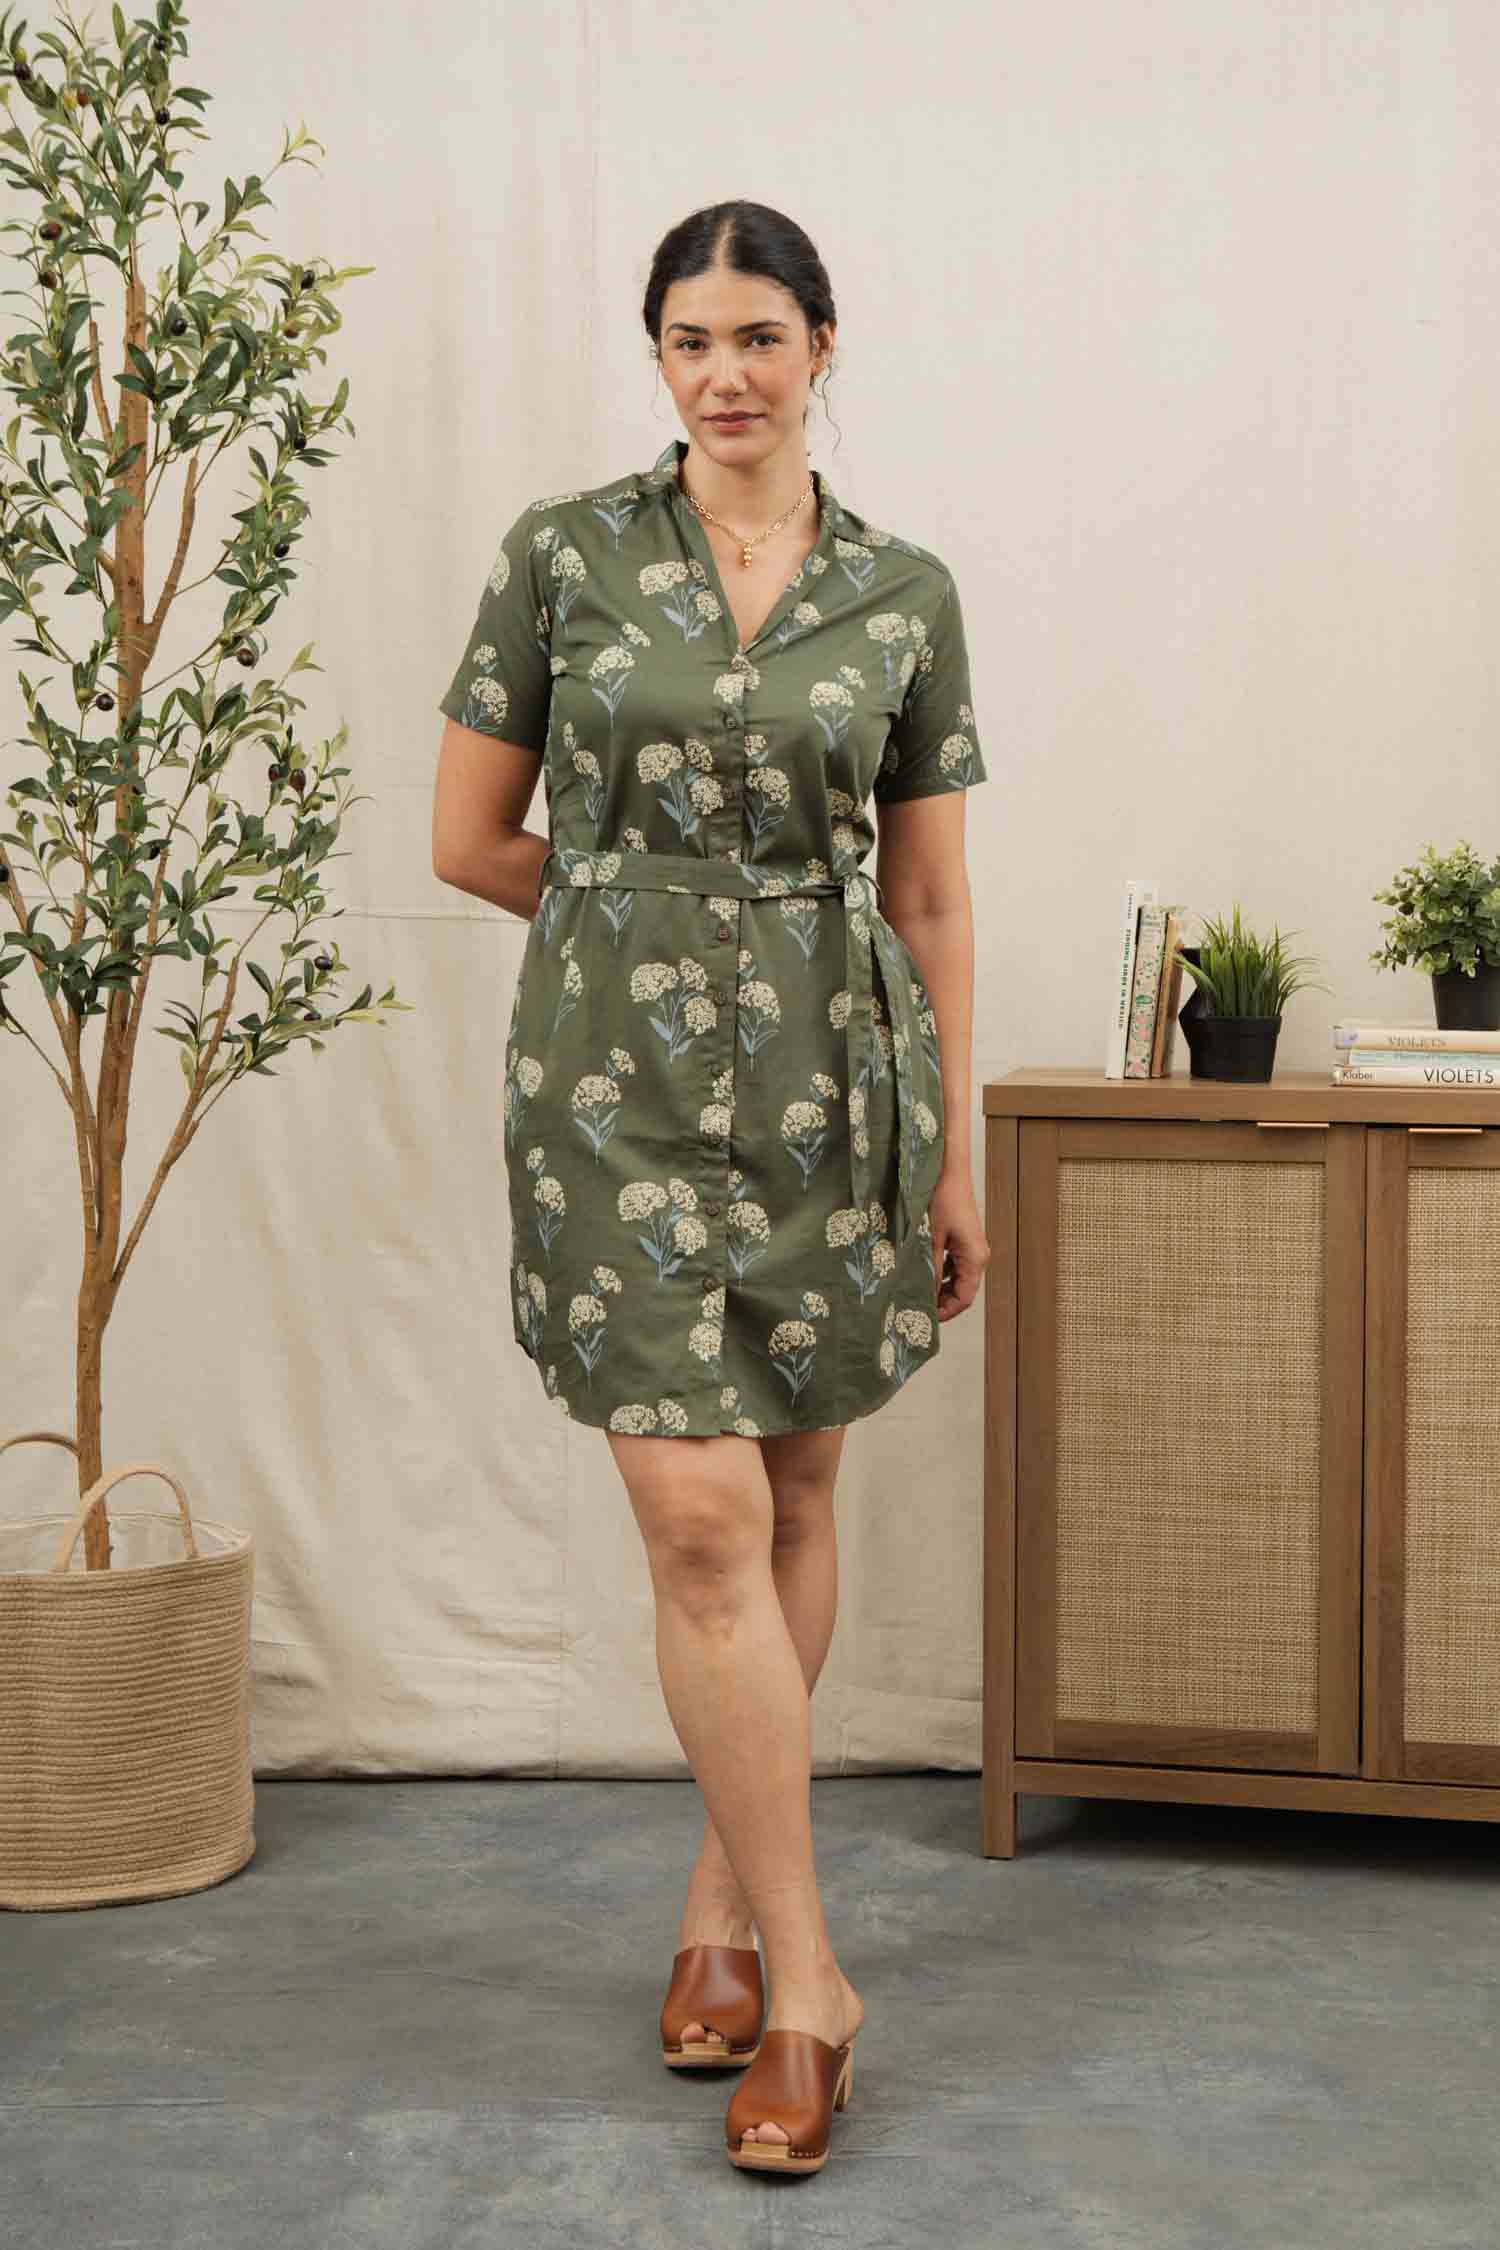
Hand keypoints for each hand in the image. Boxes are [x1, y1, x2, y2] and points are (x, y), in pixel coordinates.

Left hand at [929, 1168, 989, 1321]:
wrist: (947, 1170)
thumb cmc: (942, 1198)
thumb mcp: (931, 1236)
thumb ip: (929, 1267)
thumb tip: (922, 1293)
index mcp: (974, 1257)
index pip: (965, 1297)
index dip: (947, 1312)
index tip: (927, 1319)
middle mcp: (977, 1255)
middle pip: (963, 1290)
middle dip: (942, 1302)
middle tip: (917, 1308)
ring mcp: (971, 1247)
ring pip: (957, 1279)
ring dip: (940, 1289)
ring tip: (916, 1293)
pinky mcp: (963, 1240)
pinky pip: (954, 1266)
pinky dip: (940, 1274)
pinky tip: (922, 1274)